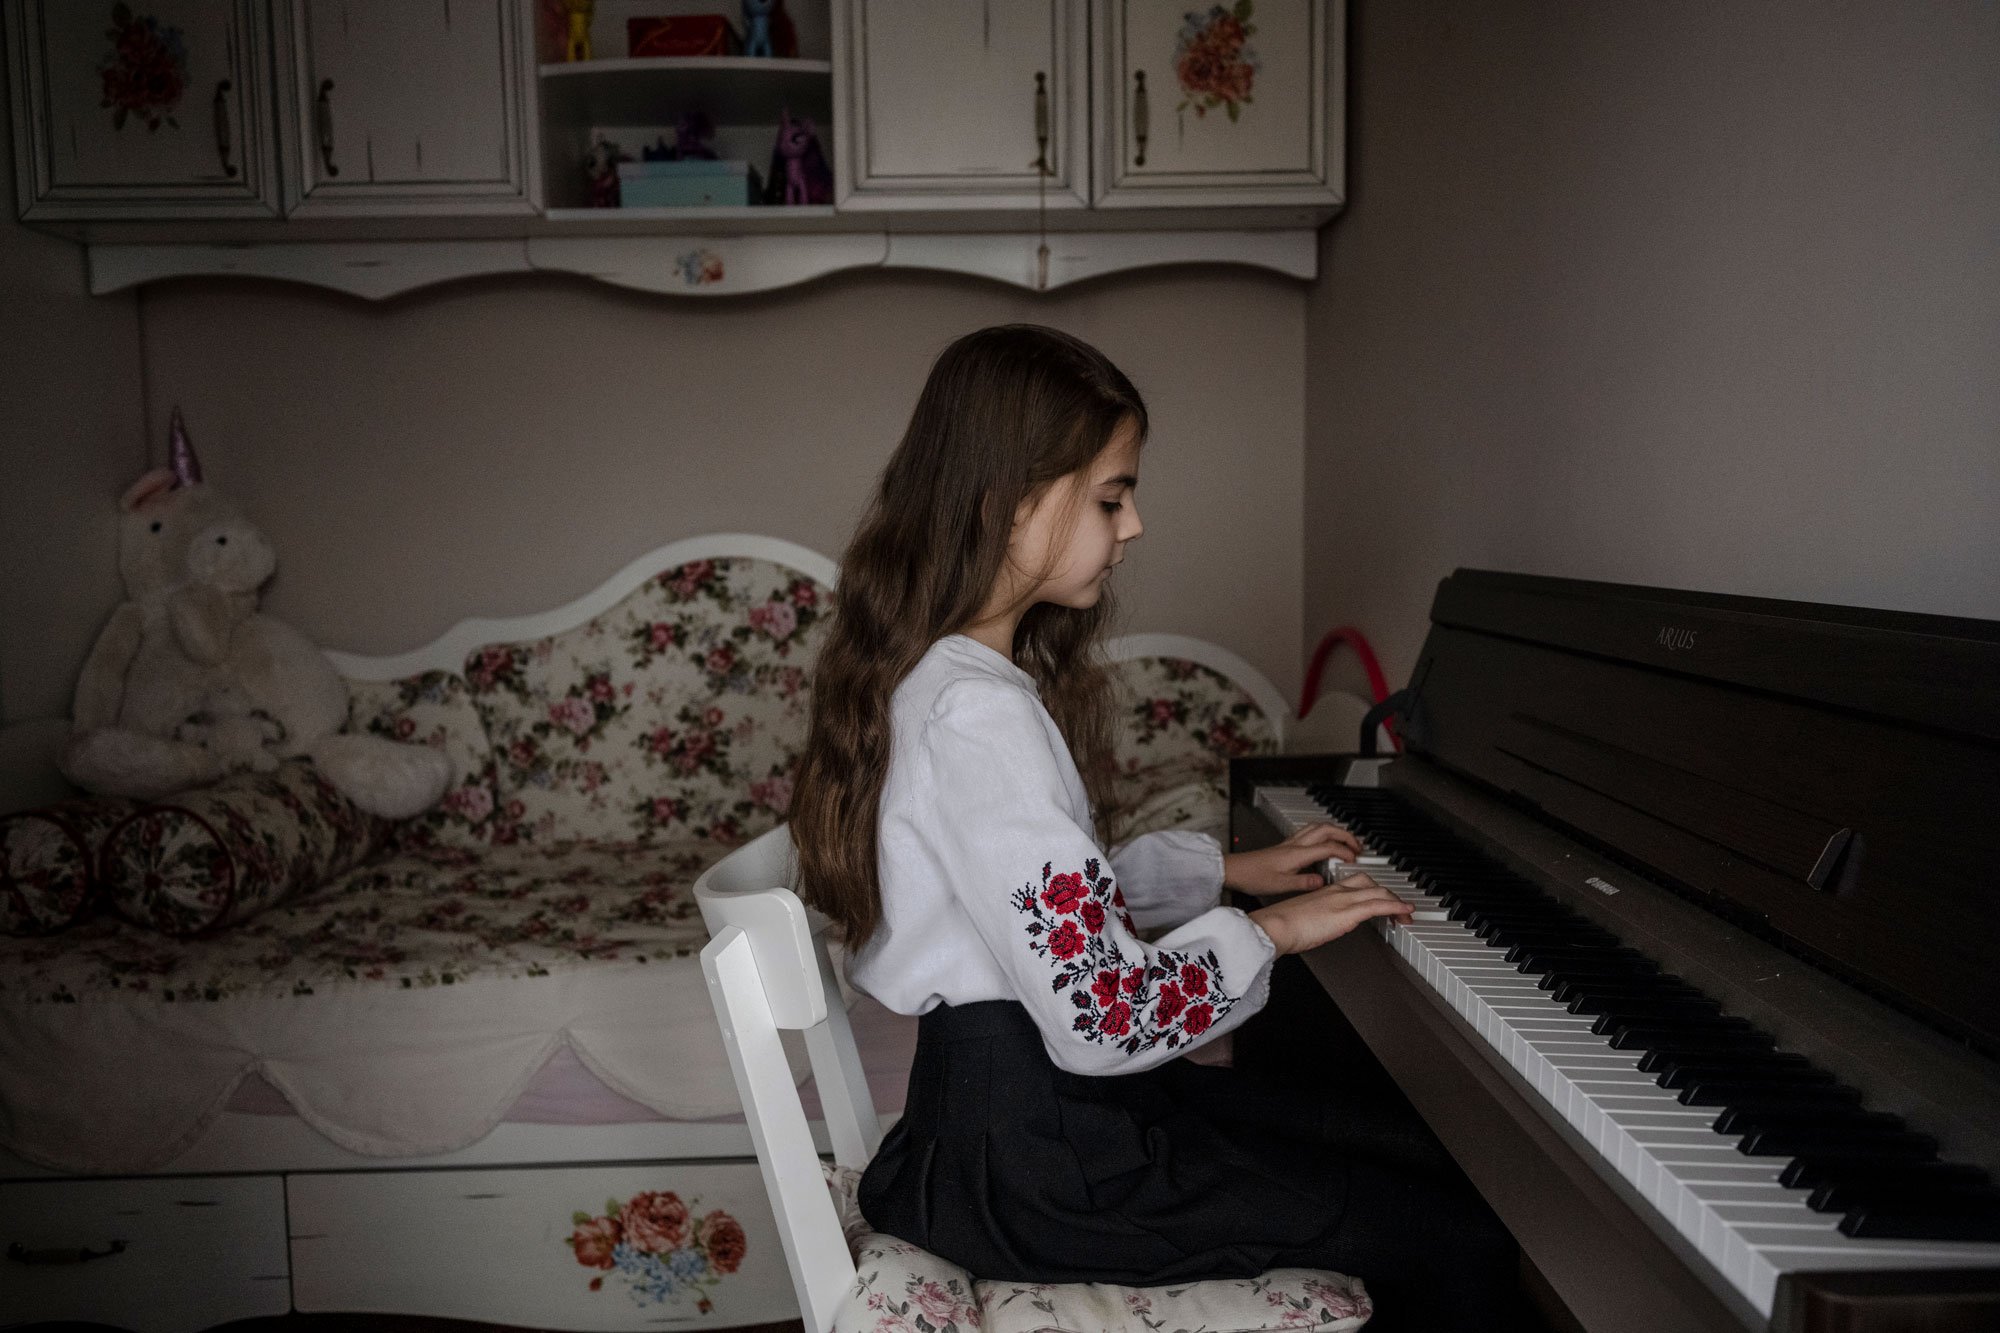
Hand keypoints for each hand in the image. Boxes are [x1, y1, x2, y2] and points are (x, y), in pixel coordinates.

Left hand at [1222, 822, 1366, 897]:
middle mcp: (1294, 844)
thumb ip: (1303, 883)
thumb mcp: (1280, 886)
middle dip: (1345, 835)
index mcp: (1296, 854)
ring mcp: (1290, 843)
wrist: (1235, 870)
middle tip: (1358, 846)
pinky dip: (1323, 833)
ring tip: (1346, 840)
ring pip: (1317, 827)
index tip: (1354, 859)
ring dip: (1335, 831)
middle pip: (1326, 829)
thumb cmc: (1253, 876)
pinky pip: (1309, 831)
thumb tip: (1322, 882)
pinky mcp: (1285, 845)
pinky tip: (1324, 841)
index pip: (1328, 847)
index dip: (1344, 852)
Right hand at [1248, 874, 1411, 955]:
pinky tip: (1405, 912)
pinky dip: (1396, 907)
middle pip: (1370, 884)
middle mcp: (1336, 891)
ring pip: (1379, 892)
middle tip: (1397, 908)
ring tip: (1406, 915)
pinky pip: (1379, 905)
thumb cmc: (1280, 925)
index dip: (1371, 890)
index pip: (1355, 883)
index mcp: (1324, 891)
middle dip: (1388, 894)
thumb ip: (1314, 919)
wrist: (1274, 926)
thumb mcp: (1302, 918)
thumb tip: (1319, 928)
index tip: (1379, 901)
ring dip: (1397, 903)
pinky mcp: (1347, 913)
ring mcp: (1343, 900)